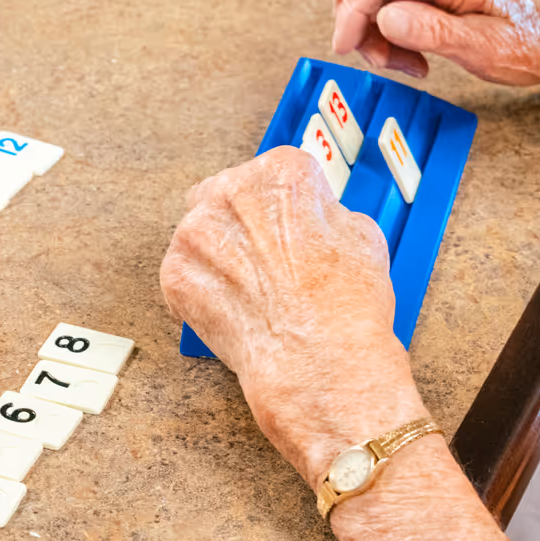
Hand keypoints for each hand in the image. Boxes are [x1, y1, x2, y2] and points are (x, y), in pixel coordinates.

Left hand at [161, 148, 429, 483]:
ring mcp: (196, 234)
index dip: (287, 204)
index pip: (275, 173)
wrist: (321, 367)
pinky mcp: (175, 275)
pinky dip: (202, 290)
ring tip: (253, 289)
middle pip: (228, 195)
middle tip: (267, 260)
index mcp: (281, 173)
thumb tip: (316, 219)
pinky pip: (184, 274)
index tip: (289, 223)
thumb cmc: (346, 309)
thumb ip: (327, 215)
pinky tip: (233, 308)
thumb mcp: (364, 238)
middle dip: (245, 224)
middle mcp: (231, 192)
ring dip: (220, 255)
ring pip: (202, 234)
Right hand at [328, 0, 539, 84]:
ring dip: (372, 31)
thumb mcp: (483, 48)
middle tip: (390, 62)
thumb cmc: (528, 42)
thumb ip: (432, 31)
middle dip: (360, 26)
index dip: (350, 15)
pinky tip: (411, 50)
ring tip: (408, 61)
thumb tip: (385, 18)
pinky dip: (383, 28)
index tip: (346, 49)